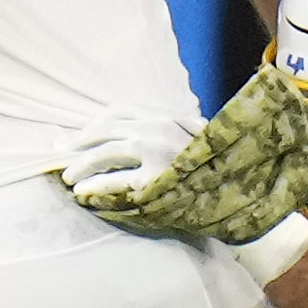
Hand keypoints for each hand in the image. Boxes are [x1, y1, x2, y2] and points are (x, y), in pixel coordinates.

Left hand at [66, 67, 307, 246]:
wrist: (249, 190)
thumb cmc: (222, 171)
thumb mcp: (195, 142)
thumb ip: (169, 134)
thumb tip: (137, 137)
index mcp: (167, 115)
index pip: (117, 112)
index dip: (91, 126)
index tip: (73, 137)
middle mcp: (159, 127)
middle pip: (104, 129)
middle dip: (77, 143)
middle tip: (57, 156)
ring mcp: (157, 151)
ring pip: (104, 153)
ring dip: (81, 167)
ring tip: (68, 180)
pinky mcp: (156, 178)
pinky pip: (114, 181)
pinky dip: (94, 187)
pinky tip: (83, 195)